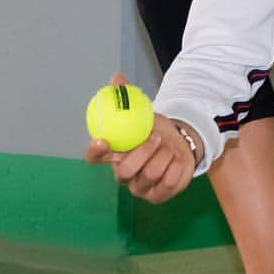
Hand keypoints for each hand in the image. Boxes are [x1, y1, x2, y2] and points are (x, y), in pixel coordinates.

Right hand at [84, 76, 199, 204]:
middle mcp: (122, 175)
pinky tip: (177, 158)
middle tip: (156, 137)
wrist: (178, 143)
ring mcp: (140, 188)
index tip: (103, 140)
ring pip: (150, 175)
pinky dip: (176, 166)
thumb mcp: (142, 112)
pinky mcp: (158, 195)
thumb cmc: (153, 130)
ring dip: (164, 155)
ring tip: (169, 145)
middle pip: (125, 172)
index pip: (95, 157)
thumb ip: (127, 97)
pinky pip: (168, 183)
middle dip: (143, 153)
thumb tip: (116, 78)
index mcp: (112, 155)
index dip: (95, 151)